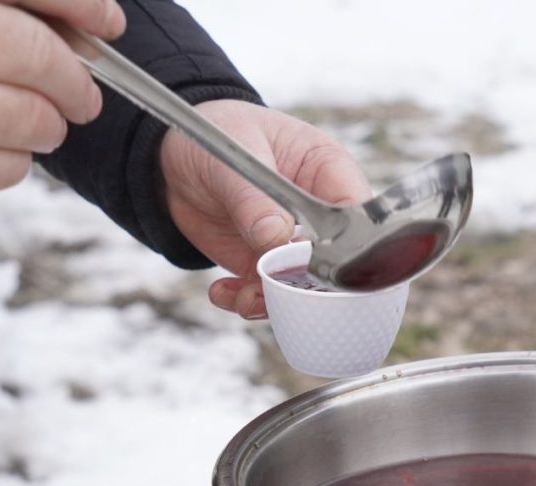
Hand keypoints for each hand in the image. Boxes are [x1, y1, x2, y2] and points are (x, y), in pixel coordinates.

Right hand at [0, 0, 124, 212]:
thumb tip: (90, 25)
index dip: (81, 4)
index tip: (109, 22)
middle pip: (36, 54)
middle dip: (74, 81)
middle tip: (82, 97)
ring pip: (30, 117)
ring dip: (49, 126)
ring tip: (39, 123)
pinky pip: (4, 166)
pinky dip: (13, 160)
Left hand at [157, 100, 370, 318]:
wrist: (178, 155)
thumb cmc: (221, 135)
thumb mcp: (235, 156)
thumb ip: (255, 198)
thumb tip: (277, 237)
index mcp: (328, 172)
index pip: (357, 214)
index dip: (349, 245)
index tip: (318, 265)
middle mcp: (320, 213)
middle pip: (338, 260)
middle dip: (309, 284)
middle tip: (275, 288)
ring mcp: (294, 243)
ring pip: (304, 286)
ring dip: (275, 299)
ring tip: (244, 299)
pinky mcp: (266, 263)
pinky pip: (268, 294)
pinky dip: (247, 301)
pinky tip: (223, 291)